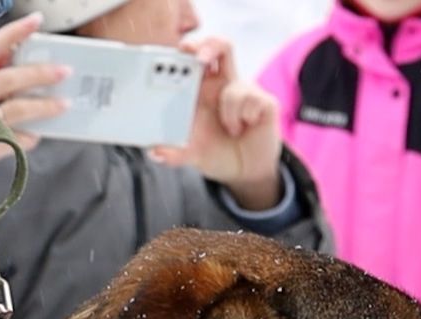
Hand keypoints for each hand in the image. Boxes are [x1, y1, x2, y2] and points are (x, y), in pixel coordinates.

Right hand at [0, 14, 70, 199]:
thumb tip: (2, 65)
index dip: (13, 35)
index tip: (36, 22)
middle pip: (8, 78)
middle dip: (39, 73)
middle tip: (64, 70)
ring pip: (16, 109)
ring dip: (42, 107)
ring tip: (62, 105)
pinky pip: (10, 141)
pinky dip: (24, 139)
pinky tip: (34, 137)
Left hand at [151, 38, 283, 208]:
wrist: (246, 171)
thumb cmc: (217, 152)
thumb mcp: (191, 154)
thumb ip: (173, 153)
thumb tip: (155, 152)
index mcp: (203, 90)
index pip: (197, 57)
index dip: (190, 48)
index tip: (181, 50)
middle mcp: (224, 85)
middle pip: (221, 46)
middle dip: (209, 45)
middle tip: (199, 57)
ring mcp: (246, 91)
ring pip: (235, 87)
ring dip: (228, 113)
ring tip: (230, 129)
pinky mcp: (264, 102)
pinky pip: (251, 100)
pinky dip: (242, 119)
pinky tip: (243, 129)